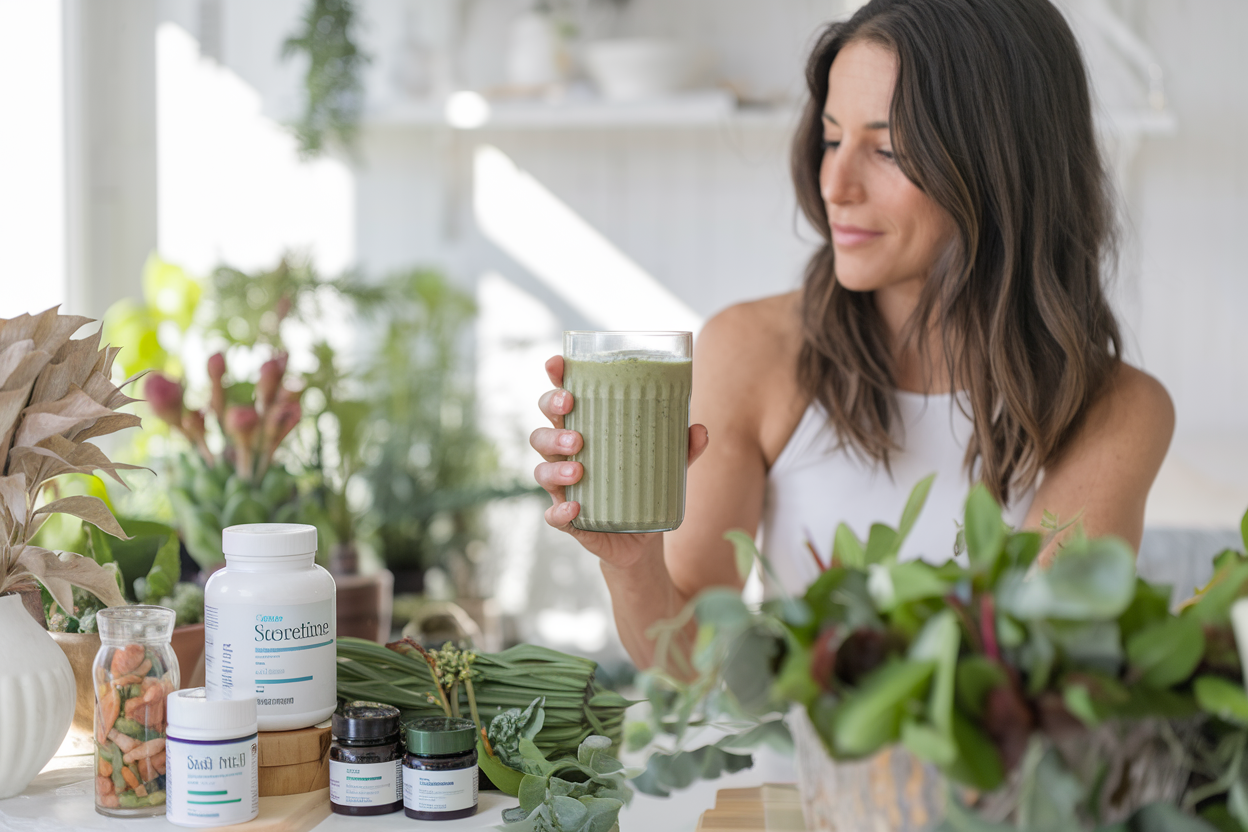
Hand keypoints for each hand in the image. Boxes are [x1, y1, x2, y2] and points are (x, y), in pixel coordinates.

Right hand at [530, 355, 709, 568]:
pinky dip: (559, 510)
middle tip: (575, 425)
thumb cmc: (645, 488)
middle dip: (552, 422)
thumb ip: (683, 448)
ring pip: (542, 469)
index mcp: (586, 432)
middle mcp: (567, 457)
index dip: (554, 380)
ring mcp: (563, 489)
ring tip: (579, 468)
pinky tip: (574, 506)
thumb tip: (700, 429)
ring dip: (556, 466)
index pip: (561, 402)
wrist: (641, 540)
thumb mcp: (668, 466)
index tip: (556, 363)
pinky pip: (553, 515)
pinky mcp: (569, 520)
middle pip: (542, 431)